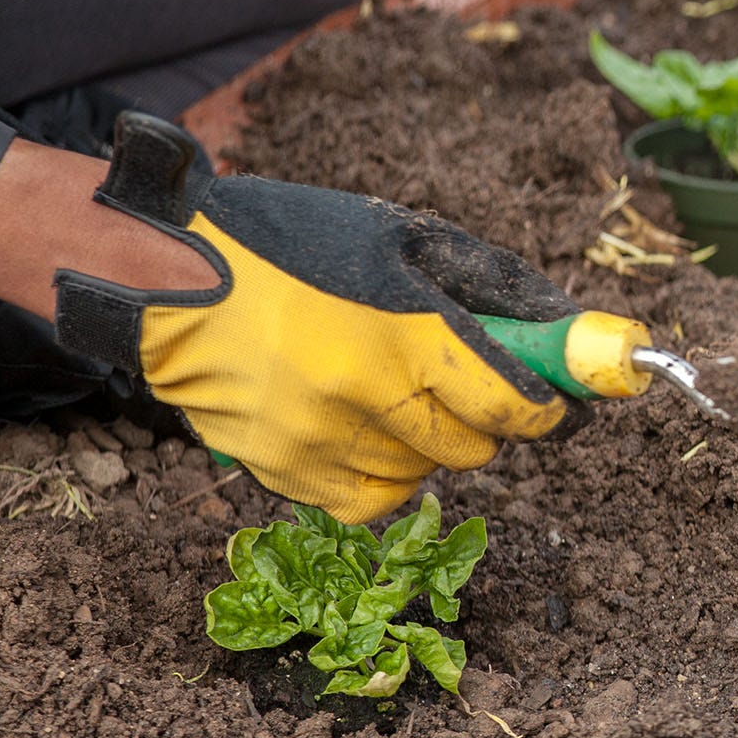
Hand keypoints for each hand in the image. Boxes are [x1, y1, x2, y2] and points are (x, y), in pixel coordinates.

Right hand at [49, 114, 579, 522]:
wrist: (164, 269)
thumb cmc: (291, 242)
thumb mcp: (401, 238)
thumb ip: (495, 286)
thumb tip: (572, 331)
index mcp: (401, 332)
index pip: (513, 404)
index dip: (550, 404)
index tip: (557, 396)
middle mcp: (361, 398)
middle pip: (475, 446)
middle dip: (485, 416)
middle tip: (460, 379)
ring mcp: (316, 443)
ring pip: (424, 474)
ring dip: (430, 442)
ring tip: (391, 390)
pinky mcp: (278, 471)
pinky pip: (367, 499)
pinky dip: (382, 472)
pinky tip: (361, 427)